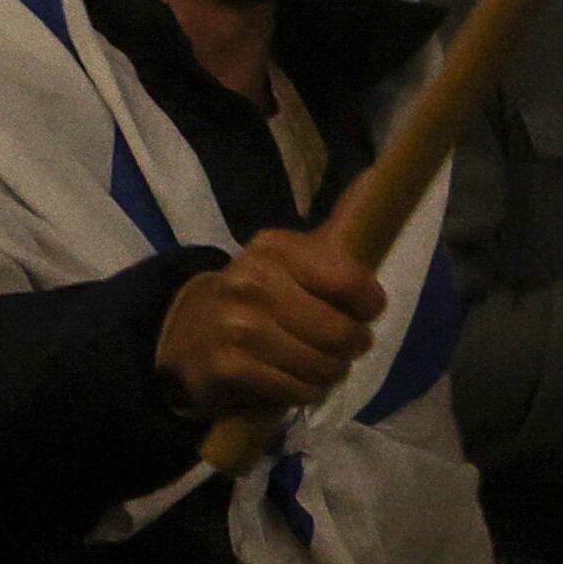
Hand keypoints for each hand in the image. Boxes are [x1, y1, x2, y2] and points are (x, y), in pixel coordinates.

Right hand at [153, 227, 382, 423]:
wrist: (185, 332)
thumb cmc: (260, 296)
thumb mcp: (296, 256)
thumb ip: (340, 223)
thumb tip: (377, 172)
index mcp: (274, 248)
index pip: (350, 280)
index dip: (366, 305)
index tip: (356, 309)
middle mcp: (251, 280)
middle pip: (340, 331)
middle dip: (348, 347)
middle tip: (334, 345)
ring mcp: (234, 324)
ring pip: (321, 365)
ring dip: (327, 373)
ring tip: (313, 364)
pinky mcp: (225, 366)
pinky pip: (295, 390)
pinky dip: (302, 392)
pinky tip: (289, 379)